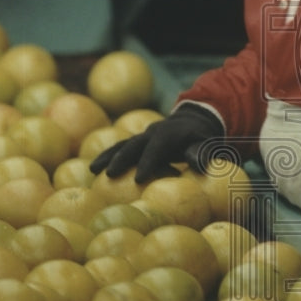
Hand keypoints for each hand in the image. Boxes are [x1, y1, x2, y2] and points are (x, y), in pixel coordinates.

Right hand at [89, 104, 224, 183]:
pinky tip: (95, 170)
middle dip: (121, 159)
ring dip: (107, 156)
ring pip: (122, 144)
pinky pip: (120, 148)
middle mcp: (152, 132)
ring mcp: (142, 136)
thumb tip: (200, 166)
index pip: (157, 147)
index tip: (139, 178)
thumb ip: (203, 153)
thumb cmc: (201, 138)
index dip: (148, 161)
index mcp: (169, 133)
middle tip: (110, 174)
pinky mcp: (137, 142)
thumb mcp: (208, 143)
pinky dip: (108, 157)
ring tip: (93, 170)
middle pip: (133, 144)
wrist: (193, 121)